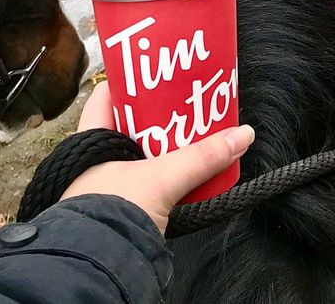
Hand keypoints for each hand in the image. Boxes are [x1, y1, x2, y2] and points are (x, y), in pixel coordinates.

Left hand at [61, 82, 254, 233]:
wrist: (101, 263)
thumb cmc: (114, 211)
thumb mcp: (163, 177)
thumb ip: (202, 157)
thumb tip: (242, 135)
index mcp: (92, 141)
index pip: (106, 96)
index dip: (129, 81)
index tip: (157, 71)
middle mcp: (95, 161)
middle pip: (131, 126)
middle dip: (159, 118)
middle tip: (189, 106)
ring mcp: (107, 186)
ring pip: (141, 158)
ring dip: (166, 150)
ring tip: (196, 138)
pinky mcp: (122, 210)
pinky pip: (149, 185)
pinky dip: (168, 179)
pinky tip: (188, 178)